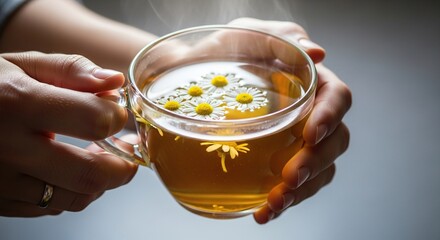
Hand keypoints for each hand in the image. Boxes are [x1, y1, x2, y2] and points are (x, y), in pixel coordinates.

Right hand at [0, 51, 137, 216]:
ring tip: (99, 158)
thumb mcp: (23, 65)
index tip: (118, 116)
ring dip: (99, 182)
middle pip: (90, 174)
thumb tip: (115, 81)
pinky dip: (70, 192)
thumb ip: (72, 70)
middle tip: (128, 153)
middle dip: (122, 167)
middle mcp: (8, 148)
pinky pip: (49, 207)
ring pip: (73, 198)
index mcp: (17, 103)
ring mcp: (0, 181)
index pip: (93, 120)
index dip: (117, 119)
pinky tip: (67, 170)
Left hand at [225, 18, 351, 223]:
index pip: (337, 98)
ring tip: (274, 204)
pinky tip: (262, 212)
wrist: (187, 78)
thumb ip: (282, 40)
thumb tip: (319, 53)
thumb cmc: (220, 52)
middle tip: (289, 179)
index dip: (331, 118)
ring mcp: (293, 141)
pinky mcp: (276, 162)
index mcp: (310, 81)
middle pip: (333, 142)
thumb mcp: (247, 34)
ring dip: (299, 192)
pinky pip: (291, 185)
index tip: (310, 135)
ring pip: (316, 171)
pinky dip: (280, 202)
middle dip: (314, 164)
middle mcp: (309, 114)